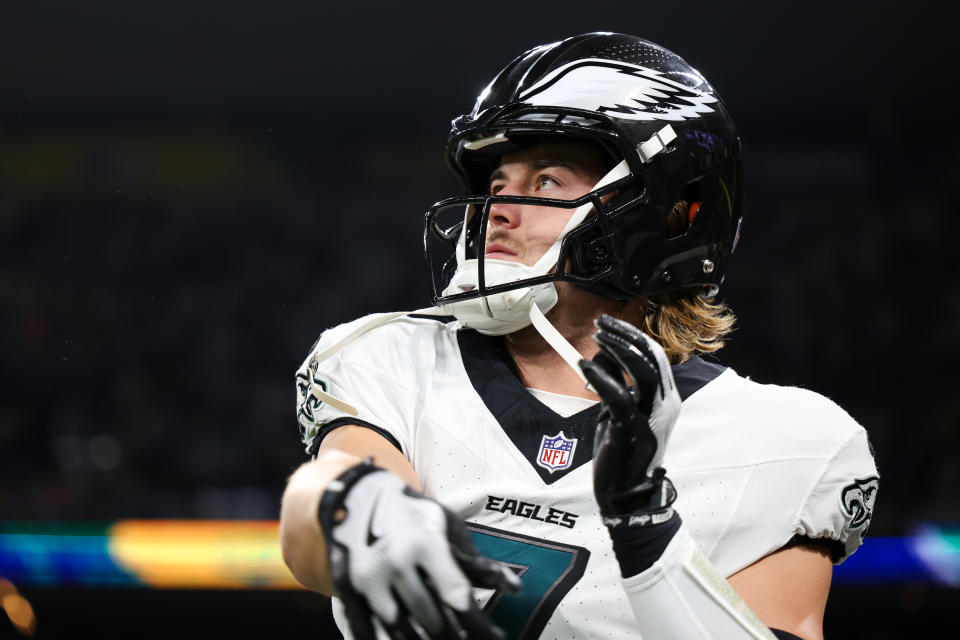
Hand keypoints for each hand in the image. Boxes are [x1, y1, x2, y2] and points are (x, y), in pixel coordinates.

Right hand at [318, 463, 520, 638]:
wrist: (355, 495)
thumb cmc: (411, 512)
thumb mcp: (445, 524)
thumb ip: (474, 559)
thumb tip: (514, 588)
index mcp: (425, 543)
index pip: (456, 595)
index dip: (477, 624)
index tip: (495, 637)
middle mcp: (396, 562)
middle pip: (431, 619)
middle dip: (453, 636)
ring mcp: (369, 578)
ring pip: (401, 630)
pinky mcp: (348, 589)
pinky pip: (367, 629)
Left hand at [579, 315, 680, 525]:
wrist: (626, 493)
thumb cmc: (622, 451)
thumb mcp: (618, 411)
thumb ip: (616, 382)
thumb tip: (601, 353)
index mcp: (666, 398)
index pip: (655, 355)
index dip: (631, 335)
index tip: (607, 324)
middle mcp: (665, 404)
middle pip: (652, 356)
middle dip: (625, 334)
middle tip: (600, 322)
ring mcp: (652, 417)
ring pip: (644, 370)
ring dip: (618, 348)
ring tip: (595, 336)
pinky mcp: (633, 429)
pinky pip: (620, 395)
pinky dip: (601, 376)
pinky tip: (584, 365)